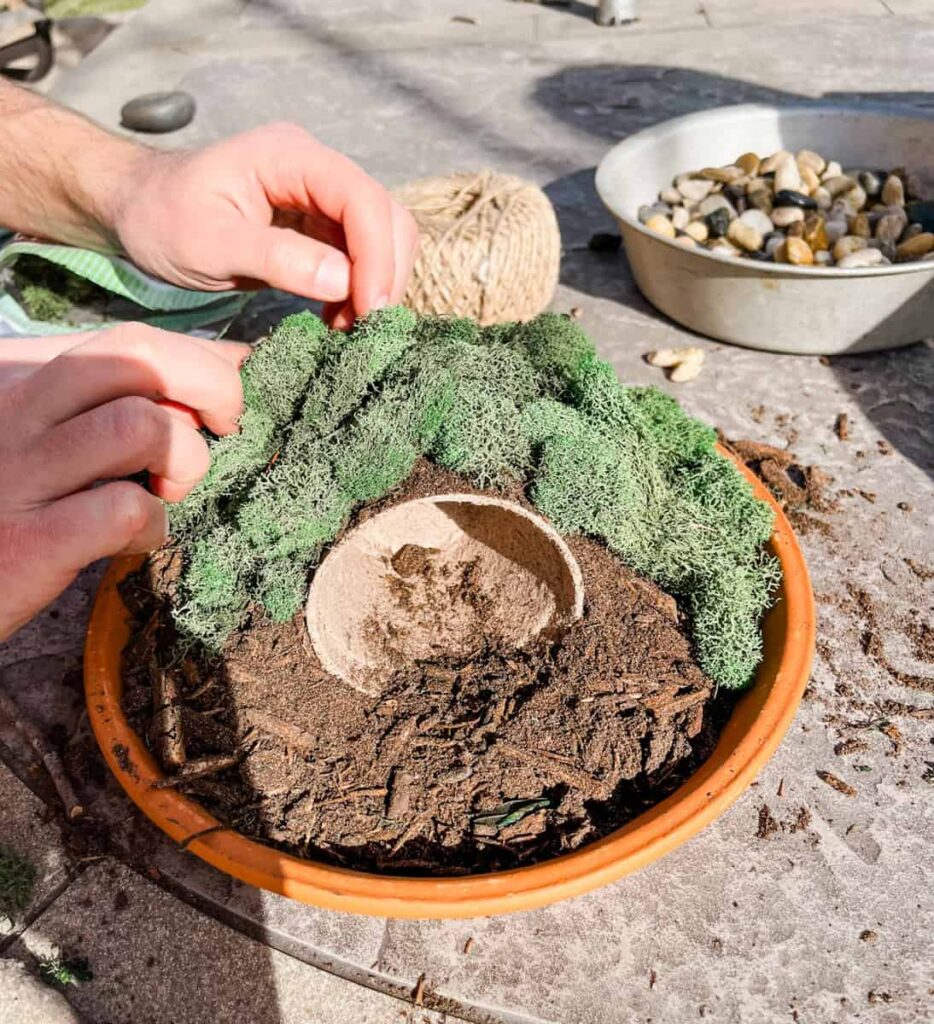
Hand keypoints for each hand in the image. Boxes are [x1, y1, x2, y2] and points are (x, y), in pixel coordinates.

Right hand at [0, 323, 247, 639]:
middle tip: (220, 436)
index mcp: (22, 375)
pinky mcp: (30, 541)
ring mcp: (18, 472)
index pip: (133, 341)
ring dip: (183, 461)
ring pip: (141, 426)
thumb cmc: (9, 501)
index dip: (202, 367)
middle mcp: (14, 408)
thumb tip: (232, 357)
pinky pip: (125, 510)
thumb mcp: (51, 428)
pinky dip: (153, 526)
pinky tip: (133, 538)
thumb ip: (124, 390)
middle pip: (140, 357)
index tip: (220, 411)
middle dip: (213, 389)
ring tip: (166, 491)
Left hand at [114, 123, 418, 329]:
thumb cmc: (160, 220)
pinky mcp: (319, 225)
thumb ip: (275, 258)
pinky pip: (360, 257)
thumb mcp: (208, 243)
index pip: (360, 198)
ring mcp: (320, 196)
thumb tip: (343, 281)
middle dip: (384, 274)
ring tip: (348, 329)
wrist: (138, 212)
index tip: (371, 310)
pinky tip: (337, 320)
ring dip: (376, 286)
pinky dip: (359, 291)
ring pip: (381, 237)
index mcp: (288, 156)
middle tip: (365, 330)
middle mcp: (315, 168)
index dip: (376, 255)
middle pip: (384, 216)